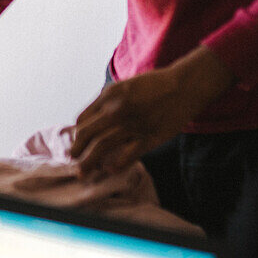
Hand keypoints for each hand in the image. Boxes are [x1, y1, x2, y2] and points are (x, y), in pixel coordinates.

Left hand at [69, 46, 234, 178]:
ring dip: (89, 162)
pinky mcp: (150, 137)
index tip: (78, 142)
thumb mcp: (125, 86)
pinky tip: (110, 170)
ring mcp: (133, 125)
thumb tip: (92, 119)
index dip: (77, 134)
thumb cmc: (155, 85)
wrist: (185, 85)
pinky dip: (116, 165)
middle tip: (72, 159)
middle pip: (87, 134)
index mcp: (109, 95)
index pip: (83, 119)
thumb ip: (108, 100)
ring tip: (82, 172)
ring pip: (101, 146)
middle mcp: (117, 109)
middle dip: (76, 150)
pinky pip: (128, 155)